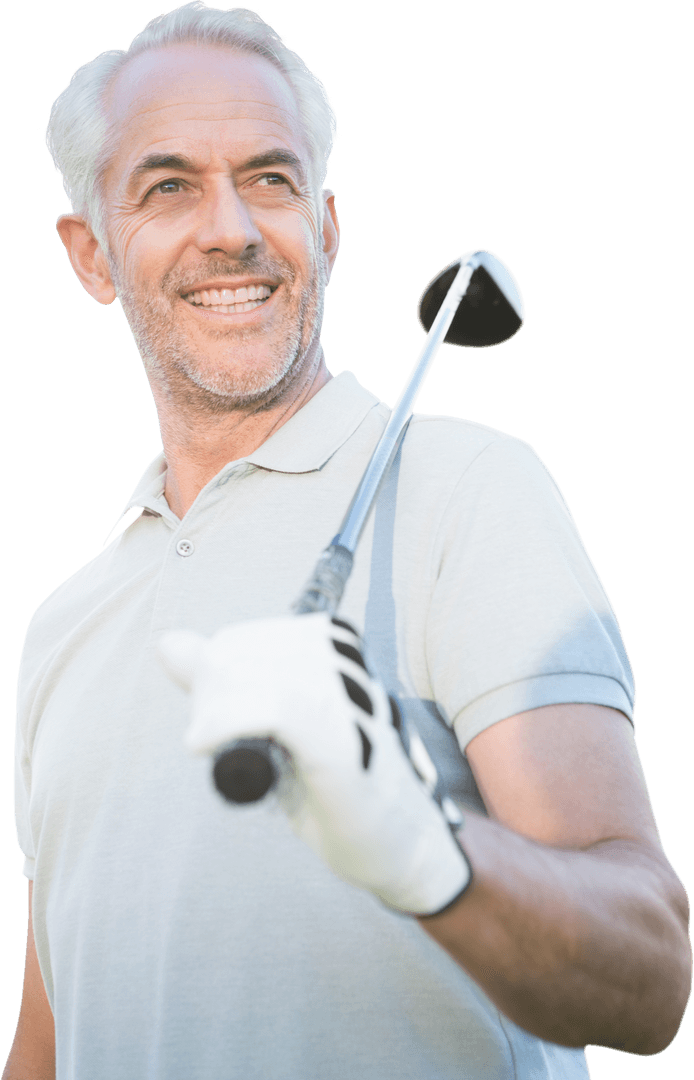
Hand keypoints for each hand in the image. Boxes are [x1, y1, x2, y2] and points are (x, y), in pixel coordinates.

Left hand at [158, 613, 470, 915]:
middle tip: (205, 734)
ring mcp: (354, 709)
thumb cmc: (335, 791)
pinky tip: (208, 743)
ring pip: (266, 675)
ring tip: (207, 741)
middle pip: (254, 650)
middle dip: (211, 688)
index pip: (257, 636)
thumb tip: (169, 643)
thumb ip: (226, 685)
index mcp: (340, 658)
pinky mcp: (349, 750)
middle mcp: (352, 674)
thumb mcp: (275, 731)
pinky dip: (231, 721)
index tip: (209, 716)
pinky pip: (283, 710)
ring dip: (217, 707)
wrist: (399, 849)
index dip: (218, 668)